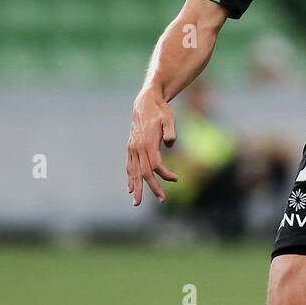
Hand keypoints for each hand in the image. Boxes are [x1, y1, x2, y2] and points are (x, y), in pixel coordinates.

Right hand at [126, 89, 178, 205]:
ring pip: (134, 172)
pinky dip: (130, 178)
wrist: (145, 101)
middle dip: (151, 188)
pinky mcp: (130, 147)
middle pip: (144, 173)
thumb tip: (170, 143)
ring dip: (136, 187)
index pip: (155, 165)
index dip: (165, 175)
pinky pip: (129, 166)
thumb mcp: (168, 118)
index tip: (176, 179)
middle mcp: (137, 147)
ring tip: (136, 202)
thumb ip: (170, 130)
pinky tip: (130, 188)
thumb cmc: (161, 111)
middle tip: (161, 200)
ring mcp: (132, 148)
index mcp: (147, 142)